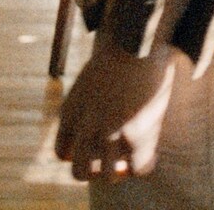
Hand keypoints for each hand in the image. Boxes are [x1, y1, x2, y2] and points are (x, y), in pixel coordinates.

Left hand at [54, 36, 182, 182]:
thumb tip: (105, 109)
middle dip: (97, 171)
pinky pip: (138, 168)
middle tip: (114, 160)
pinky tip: (150, 154)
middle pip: (81, 172)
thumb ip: (93, 99)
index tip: (97, 147)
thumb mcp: (94, 76)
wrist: (137, 37)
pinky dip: (143, 166)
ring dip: (120, 171)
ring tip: (132, 158)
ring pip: (109, 176)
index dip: (80, 154)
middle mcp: (85, 127)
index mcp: (70, 112)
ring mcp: (110, 133)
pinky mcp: (136, 135)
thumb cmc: (121, 48)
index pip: (63, 152)